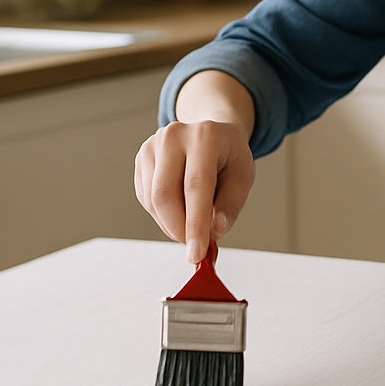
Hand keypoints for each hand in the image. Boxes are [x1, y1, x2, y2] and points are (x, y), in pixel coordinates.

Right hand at [135, 119, 254, 262]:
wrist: (212, 133)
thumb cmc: (229, 155)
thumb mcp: (243, 177)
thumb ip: (231, 205)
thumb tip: (215, 231)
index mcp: (205, 136)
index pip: (196, 186)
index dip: (195, 224)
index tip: (197, 253)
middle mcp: (174, 136)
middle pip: (165, 194)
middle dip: (178, 229)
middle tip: (195, 246)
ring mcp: (153, 145)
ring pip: (152, 200)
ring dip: (171, 224)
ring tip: (192, 225)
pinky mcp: (141, 158)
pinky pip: (146, 198)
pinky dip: (162, 214)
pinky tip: (180, 209)